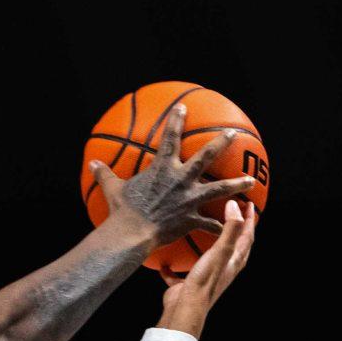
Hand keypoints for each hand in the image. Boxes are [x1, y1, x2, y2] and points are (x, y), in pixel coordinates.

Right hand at [96, 100, 256, 250]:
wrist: (132, 233)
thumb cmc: (122, 210)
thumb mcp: (113, 188)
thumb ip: (104, 174)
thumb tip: (91, 163)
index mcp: (162, 168)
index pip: (170, 137)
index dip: (176, 120)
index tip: (183, 106)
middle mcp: (181, 180)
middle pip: (206, 156)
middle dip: (221, 143)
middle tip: (233, 133)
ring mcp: (189, 199)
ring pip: (219, 188)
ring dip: (236, 184)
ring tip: (250, 181)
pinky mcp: (192, 218)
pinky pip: (210, 223)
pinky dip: (220, 226)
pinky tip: (232, 228)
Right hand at [158, 200, 257, 336]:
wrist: (186, 308)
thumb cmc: (205, 280)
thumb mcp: (220, 251)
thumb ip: (230, 229)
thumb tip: (235, 205)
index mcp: (233, 262)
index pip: (246, 237)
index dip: (249, 221)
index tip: (250, 205)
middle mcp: (223, 270)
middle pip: (233, 248)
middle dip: (236, 231)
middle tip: (234, 215)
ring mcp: (206, 277)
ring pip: (210, 260)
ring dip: (209, 247)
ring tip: (204, 233)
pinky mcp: (188, 285)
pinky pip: (180, 275)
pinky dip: (174, 269)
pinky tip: (164, 263)